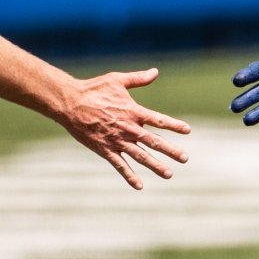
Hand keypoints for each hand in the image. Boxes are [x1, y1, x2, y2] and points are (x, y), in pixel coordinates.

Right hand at [59, 69, 191, 189]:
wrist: (70, 103)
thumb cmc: (93, 89)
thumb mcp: (117, 80)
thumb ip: (138, 79)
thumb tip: (155, 72)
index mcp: (133, 111)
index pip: (158, 120)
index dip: (174, 125)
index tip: (188, 131)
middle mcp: (128, 128)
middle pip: (154, 141)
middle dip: (171, 150)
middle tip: (185, 158)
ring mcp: (117, 140)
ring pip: (140, 156)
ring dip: (155, 166)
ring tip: (169, 174)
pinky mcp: (105, 150)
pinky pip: (120, 165)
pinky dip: (130, 176)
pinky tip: (140, 186)